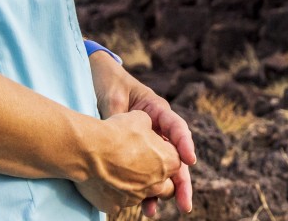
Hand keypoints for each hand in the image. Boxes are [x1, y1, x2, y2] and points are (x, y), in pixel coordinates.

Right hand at [75, 111, 181, 215]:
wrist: (88, 150)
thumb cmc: (117, 132)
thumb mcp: (140, 118)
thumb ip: (150, 127)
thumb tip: (146, 127)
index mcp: (169, 162)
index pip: (176, 162)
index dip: (166, 154)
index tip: (155, 149)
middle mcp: (157, 183)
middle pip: (167, 187)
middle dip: (161, 179)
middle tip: (148, 168)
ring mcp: (137, 197)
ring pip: (144, 196)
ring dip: (140, 188)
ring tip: (127, 175)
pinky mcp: (116, 206)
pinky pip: (120, 201)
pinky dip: (117, 193)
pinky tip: (108, 182)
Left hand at [92, 53, 196, 215]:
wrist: (96, 80)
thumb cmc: (109, 84)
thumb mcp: (113, 98)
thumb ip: (120, 116)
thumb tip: (121, 134)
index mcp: (157, 110)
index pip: (176, 127)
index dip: (185, 143)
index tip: (190, 160)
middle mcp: (158, 129)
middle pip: (175, 157)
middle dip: (181, 182)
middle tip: (185, 204)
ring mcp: (149, 143)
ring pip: (162, 170)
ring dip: (164, 191)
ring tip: (158, 211)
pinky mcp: (136, 153)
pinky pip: (145, 173)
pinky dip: (146, 190)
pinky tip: (144, 207)